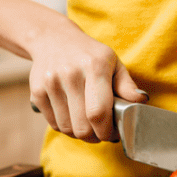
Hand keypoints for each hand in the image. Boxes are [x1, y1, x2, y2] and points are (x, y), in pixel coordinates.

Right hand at [26, 24, 145, 142]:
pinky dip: (65, 126)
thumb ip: (127, 84)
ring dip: (79, 134)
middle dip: (95, 136)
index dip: (106, 131)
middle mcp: (70, 74)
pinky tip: (72, 116)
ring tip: (87, 124)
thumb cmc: (88, 54)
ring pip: (67, 128)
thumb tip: (140, 101)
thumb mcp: (113, 62)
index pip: (98, 113)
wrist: (53, 39)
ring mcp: (51, 83)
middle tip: (101, 132)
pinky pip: (53, 123)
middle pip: (82, 126)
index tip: (112, 134)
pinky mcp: (36, 91)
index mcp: (94, 66)